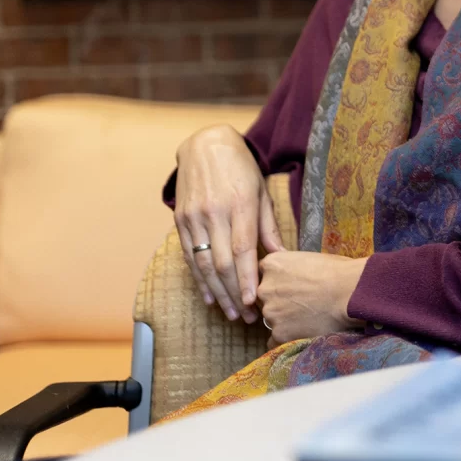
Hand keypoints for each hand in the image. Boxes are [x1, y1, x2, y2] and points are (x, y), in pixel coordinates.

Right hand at [172, 124, 282, 323]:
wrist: (205, 144)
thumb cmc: (241, 169)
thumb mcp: (261, 192)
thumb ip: (268, 226)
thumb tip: (280, 257)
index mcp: (239, 205)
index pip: (243, 250)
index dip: (246, 279)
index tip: (253, 302)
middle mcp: (214, 212)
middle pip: (223, 263)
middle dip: (234, 293)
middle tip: (247, 316)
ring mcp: (194, 216)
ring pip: (204, 263)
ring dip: (216, 293)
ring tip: (230, 313)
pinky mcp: (180, 219)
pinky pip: (189, 255)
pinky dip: (199, 279)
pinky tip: (208, 296)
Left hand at [257, 251, 365, 344]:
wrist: (351, 292)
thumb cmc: (339, 271)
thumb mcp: (308, 258)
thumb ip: (291, 267)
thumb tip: (291, 276)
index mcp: (271, 264)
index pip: (264, 275)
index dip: (279, 282)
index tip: (292, 287)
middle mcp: (264, 288)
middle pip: (264, 298)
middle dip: (279, 302)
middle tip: (302, 304)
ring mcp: (270, 312)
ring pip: (271, 319)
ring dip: (284, 320)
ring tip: (308, 318)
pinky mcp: (279, 333)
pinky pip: (274, 340)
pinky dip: (286, 338)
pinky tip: (302, 333)